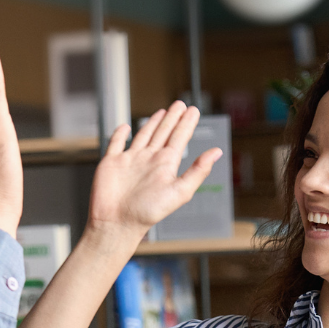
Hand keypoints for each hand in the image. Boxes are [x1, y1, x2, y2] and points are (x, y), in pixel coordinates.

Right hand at [87, 101, 222, 240]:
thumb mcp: (180, 191)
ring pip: (144, 135)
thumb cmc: (148, 213)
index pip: (179, 138)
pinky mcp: (111, 162)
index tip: (194, 110)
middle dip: (172, 118)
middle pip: (164, 132)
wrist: (117, 223)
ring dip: (153, 123)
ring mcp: (130, 160)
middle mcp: (149, 160)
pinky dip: (120, 134)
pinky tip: (125, 127)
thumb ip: (198, 171)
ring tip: (162, 112)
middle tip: (181, 104)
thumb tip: (217, 152)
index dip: (187, 123)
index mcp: (166, 165)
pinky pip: (116, 143)